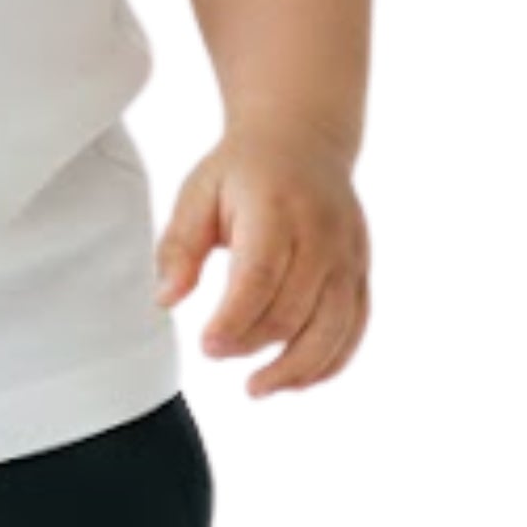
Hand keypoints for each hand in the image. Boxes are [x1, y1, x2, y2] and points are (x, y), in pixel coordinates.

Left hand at [156, 131, 370, 396]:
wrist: (303, 138)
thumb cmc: (241, 173)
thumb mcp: (198, 193)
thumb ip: (178, 246)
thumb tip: (166, 300)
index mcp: (278, 209)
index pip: (260, 278)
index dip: (234, 322)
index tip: (206, 346)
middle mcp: (322, 233)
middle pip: (291, 311)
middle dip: (250, 344)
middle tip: (215, 352)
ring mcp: (348, 255)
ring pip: (330, 330)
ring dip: (293, 370)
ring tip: (255, 388)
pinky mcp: (360, 273)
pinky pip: (353, 329)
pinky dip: (327, 364)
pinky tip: (294, 381)